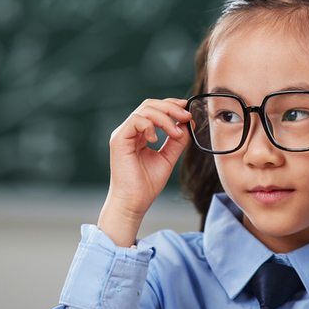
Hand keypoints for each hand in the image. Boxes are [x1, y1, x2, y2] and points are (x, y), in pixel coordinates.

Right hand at [97, 98, 191, 246]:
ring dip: (165, 117)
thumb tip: (189, 123)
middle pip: (150, 105)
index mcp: (140, 134)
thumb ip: (177, 140)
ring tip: (176, 133)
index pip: (154, 110)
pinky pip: (135, 120)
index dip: (171, 105)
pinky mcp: (119, 139)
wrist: (134, 203)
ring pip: (144, 110)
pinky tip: (156, 139)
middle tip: (186, 116)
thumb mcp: (168, 158)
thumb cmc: (147, 184)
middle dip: (171, 107)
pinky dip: (150, 125)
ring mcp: (123, 134)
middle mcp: (130, 131)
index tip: (187, 110)